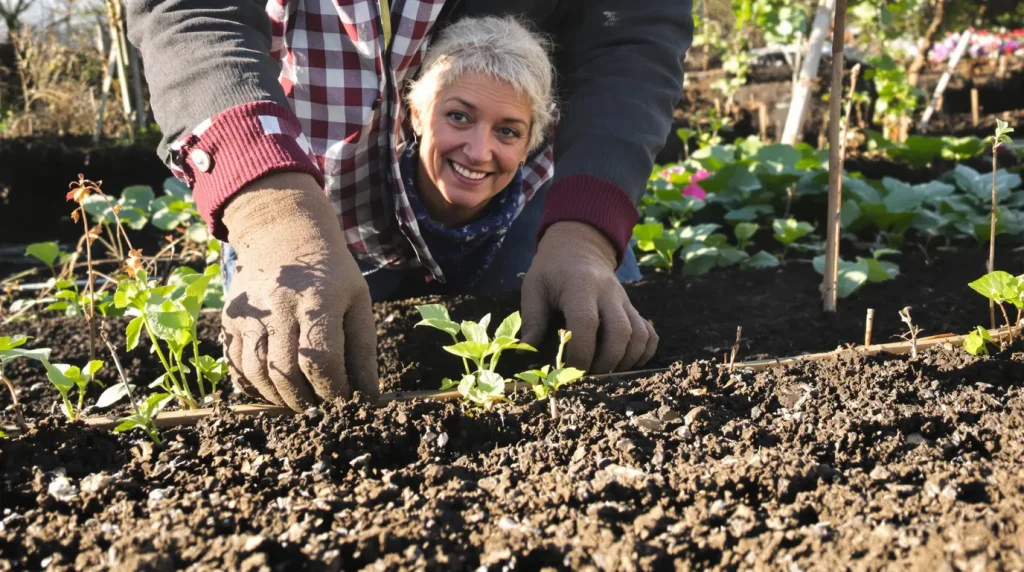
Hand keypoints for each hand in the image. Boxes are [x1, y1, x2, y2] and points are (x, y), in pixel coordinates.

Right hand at [220, 172, 378, 410]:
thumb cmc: (330, 273)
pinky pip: (236, 366)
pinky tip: (274, 391)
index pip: (321, 361)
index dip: (333, 391)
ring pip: (257, 373)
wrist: (282, 232)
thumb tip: (369, 397)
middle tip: (322, 411)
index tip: (345, 402)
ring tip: (300, 403)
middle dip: (306, 402)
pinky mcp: (230, 320)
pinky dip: (253, 387)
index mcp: (317, 301)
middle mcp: (278, 307)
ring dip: (279, 399)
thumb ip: (363, 350)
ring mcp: (249, 313)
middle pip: (285, 373)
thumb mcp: (358, 301)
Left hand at [520, 221, 657, 372]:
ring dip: (626, 360)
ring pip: (639, 334)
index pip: (586, 322)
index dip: (581, 352)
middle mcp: (607, 293)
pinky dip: (644, 352)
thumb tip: (525, 352)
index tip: (569, 370)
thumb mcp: (534, 288)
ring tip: (606, 372)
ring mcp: (624, 301)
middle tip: (589, 375)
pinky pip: (649, 333)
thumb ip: (532, 319)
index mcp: (580, 286)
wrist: (579, 247)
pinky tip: (626, 362)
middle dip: (606, 362)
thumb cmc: (552, 270)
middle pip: (620, 332)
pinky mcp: (633, 308)